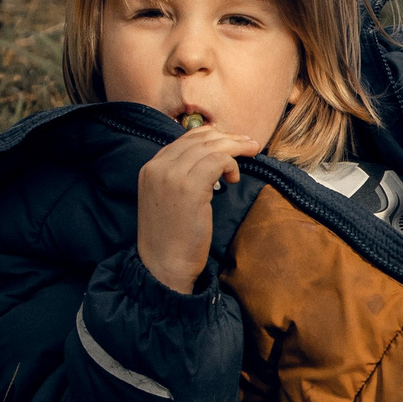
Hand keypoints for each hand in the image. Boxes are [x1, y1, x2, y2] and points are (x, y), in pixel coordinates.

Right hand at [137, 125, 259, 291]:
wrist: (164, 265)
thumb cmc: (173, 238)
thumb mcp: (169, 200)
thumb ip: (181, 177)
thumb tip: (212, 160)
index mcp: (150, 168)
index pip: (184, 139)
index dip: (212, 136)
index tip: (233, 141)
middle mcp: (157, 167)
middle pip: (199, 139)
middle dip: (229, 138)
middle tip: (251, 144)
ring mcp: (171, 175)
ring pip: (211, 147)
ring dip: (236, 148)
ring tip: (252, 153)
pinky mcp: (189, 187)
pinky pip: (218, 161)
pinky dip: (232, 165)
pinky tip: (234, 179)